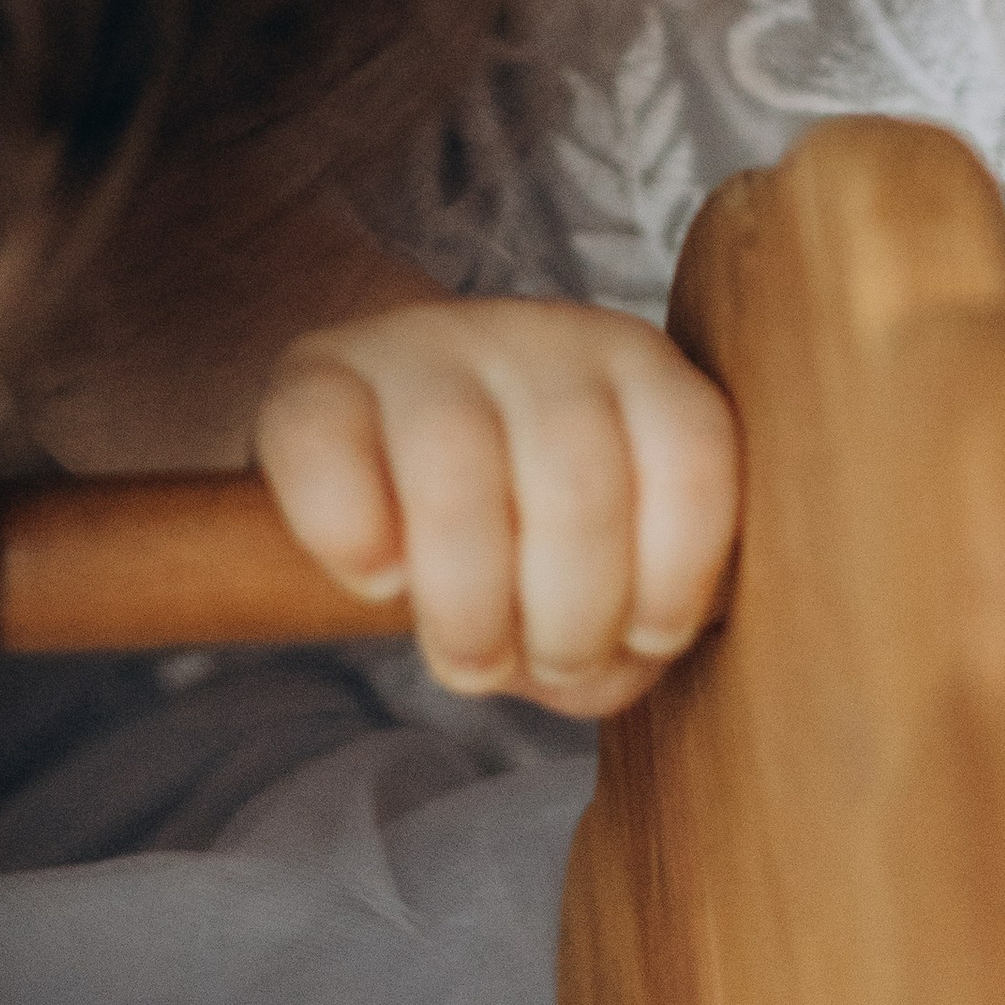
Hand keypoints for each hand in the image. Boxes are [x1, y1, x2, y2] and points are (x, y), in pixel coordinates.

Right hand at [256, 295, 737, 714]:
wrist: (389, 436)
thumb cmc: (526, 525)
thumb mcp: (613, 567)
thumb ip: (642, 624)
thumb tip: (623, 661)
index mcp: (640, 369)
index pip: (690, 456)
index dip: (676, 575)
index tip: (647, 635)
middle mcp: (540, 338)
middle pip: (576, 487)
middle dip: (571, 621)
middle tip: (547, 666)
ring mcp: (424, 346)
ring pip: (455, 481)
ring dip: (469, 610)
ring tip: (471, 658)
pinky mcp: (314, 372)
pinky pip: (325, 450)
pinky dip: (353, 542)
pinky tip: (379, 579)